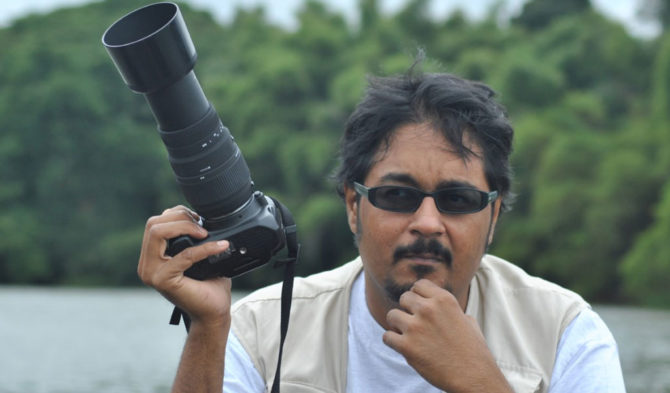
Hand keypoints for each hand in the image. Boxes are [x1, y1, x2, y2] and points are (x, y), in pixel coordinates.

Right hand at [138, 205, 232, 326]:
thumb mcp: (197, 255)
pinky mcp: (164, 280)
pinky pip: (184, 255)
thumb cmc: (208, 285)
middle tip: (202, 225)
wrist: (213, 313)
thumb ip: (190, 237)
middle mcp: (146, 265)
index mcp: (151, 257)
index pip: (155, 223)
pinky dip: (205, 248)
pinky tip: (221, 246)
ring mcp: (152, 273)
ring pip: (158, 233)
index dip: (176, 214)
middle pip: (154, 224)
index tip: (198, 219)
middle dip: (180, 217)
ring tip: (205, 233)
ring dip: (186, 227)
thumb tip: (198, 216)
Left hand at [383, 279, 511, 392]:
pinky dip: (392, 342)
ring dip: (397, 325)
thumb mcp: (467, 321)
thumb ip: (451, 310)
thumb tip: (442, 308)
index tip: (420, 306)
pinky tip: (403, 347)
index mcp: (444, 300)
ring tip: (407, 335)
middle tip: (414, 323)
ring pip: (392, 315)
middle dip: (407, 309)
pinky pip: (387, 336)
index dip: (418, 295)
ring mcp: (416, 327)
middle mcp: (428, 309)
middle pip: (404, 297)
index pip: (419, 284)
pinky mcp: (407, 347)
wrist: (474, 377)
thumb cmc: (474, 351)